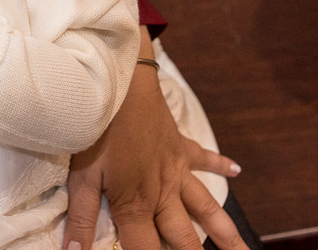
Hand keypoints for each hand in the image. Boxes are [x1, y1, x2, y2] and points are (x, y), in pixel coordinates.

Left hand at [64, 61, 248, 249]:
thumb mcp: (80, 176)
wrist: (120, 84)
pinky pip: (204, 157)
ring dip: (225, 231)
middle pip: (185, 237)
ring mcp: (176, 169)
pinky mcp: (179, 145)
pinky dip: (220, 164)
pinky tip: (236, 170)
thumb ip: (81, 218)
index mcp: (136, 205)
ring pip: (206, 207)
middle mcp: (163, 193)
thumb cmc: (96, 129)